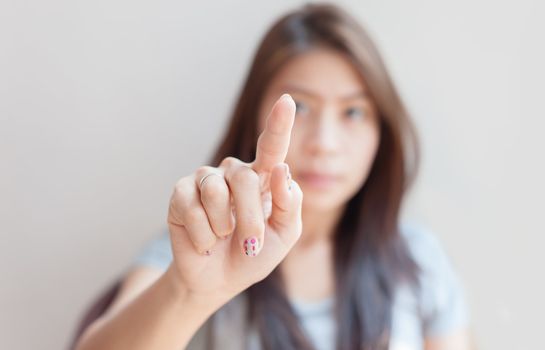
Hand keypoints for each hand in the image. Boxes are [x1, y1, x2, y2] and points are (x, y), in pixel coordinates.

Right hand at [166, 94, 302, 300]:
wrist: (218, 279)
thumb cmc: (254, 254)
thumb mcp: (284, 235)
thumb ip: (290, 205)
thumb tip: (280, 169)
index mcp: (262, 178)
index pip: (272, 148)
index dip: (279, 124)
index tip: (287, 101)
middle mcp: (234, 172)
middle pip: (244, 179)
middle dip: (250, 219)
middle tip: (250, 244)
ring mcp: (205, 179)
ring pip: (216, 191)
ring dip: (223, 227)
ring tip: (222, 237)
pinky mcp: (181, 192)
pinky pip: (191, 206)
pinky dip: (202, 234)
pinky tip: (203, 239)